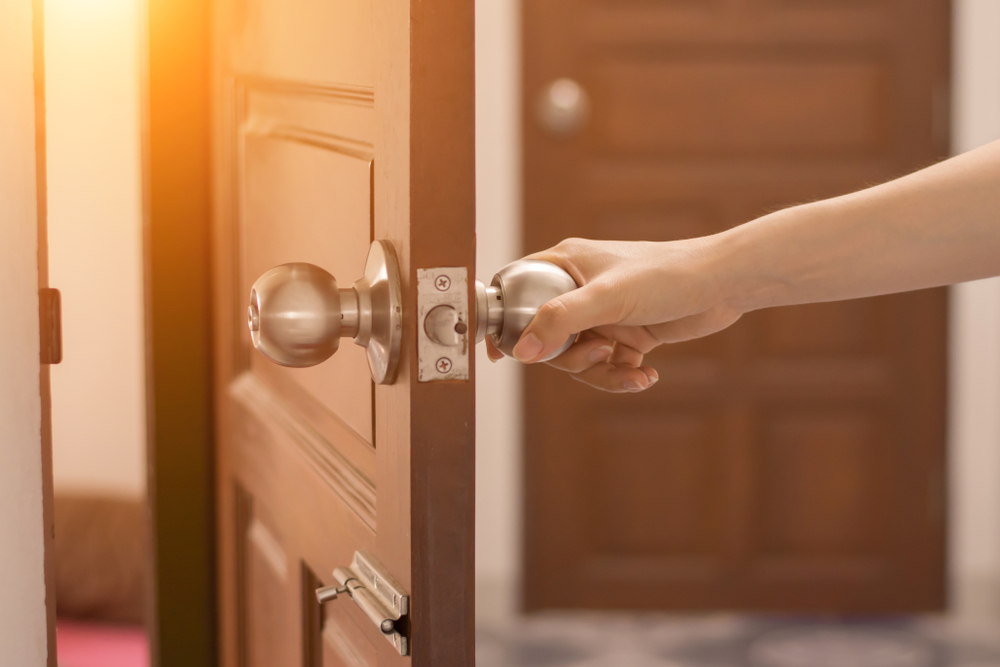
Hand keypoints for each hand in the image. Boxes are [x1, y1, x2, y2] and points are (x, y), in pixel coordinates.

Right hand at [500, 237, 742, 392]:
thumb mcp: (608, 297)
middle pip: (547, 338)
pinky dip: (623, 375)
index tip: (498, 354)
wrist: (725, 284)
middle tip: (600, 351)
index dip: (505, 323)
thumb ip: (561, 321)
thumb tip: (521, 351)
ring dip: (602, 372)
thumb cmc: (668, 275)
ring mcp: (603, 314)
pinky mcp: (627, 334)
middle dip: (572, 358)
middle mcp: (580, 289)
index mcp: (566, 265)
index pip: (516, 292)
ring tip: (633, 368)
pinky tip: (646, 374)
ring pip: (578, 358)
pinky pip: (608, 366)